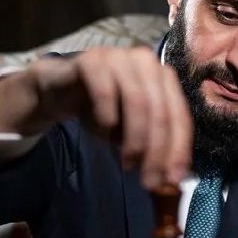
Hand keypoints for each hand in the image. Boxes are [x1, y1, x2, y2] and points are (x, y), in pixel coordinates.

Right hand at [0, 46, 192, 188]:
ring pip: (138, 101)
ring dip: (136, 138)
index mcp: (164, 78)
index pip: (179, 116)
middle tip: (149, 180)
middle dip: (157, 151)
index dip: (178, 149)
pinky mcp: (91, 59)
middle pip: (161, 111)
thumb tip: (171, 179)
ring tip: (128, 163)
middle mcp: (146, 62)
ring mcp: (119, 56)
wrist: (58, 89)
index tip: (173, 180)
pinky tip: (105, 131)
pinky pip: (105, 90)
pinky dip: (108, 116)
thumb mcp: (130, 133)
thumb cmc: (101, 110)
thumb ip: (152, 148)